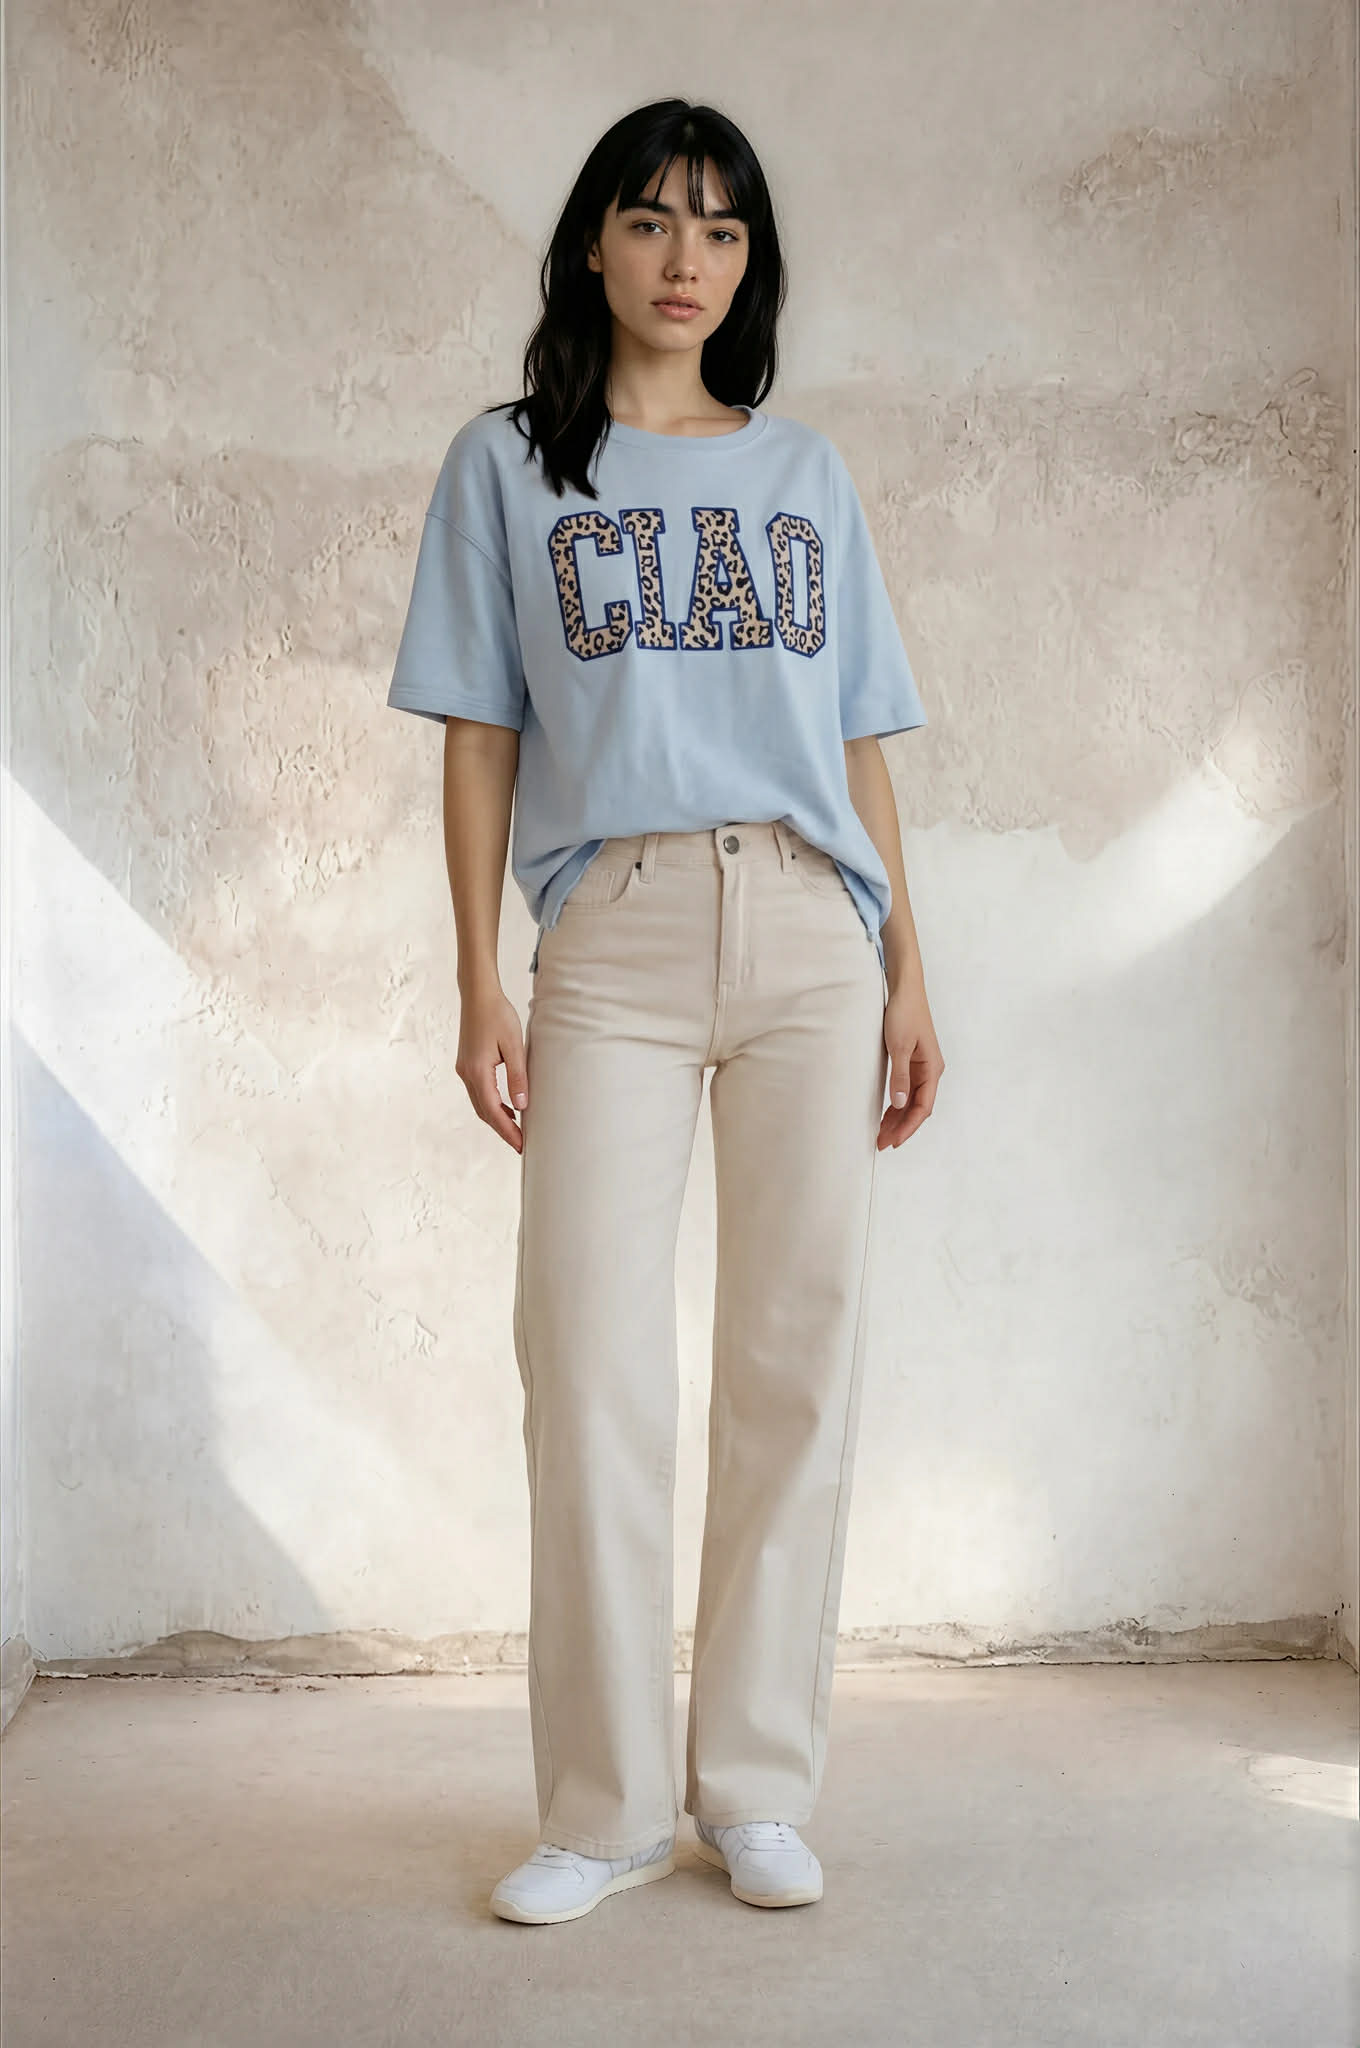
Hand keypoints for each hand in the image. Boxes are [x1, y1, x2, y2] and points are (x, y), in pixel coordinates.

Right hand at [455, 984, 529, 1153]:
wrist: (478, 994)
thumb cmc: (498, 1015)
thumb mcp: (514, 1045)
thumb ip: (518, 1076)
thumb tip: (521, 1106)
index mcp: (478, 1071)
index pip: (493, 1110)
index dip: (507, 1130)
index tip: (520, 1145)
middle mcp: (467, 1073)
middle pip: (483, 1112)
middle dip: (502, 1129)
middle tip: (520, 1144)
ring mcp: (464, 1069)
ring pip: (480, 1103)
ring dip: (496, 1117)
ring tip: (516, 1129)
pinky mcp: (467, 1064)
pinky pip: (478, 1092)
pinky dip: (491, 1104)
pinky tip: (506, 1106)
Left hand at [878, 981, 942, 1149]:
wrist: (905, 989)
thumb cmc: (904, 1013)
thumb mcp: (899, 1046)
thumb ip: (899, 1076)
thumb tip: (899, 1104)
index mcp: (932, 1068)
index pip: (923, 1107)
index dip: (908, 1126)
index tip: (893, 1141)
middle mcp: (930, 1071)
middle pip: (918, 1108)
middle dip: (901, 1127)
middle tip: (881, 1143)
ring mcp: (921, 1067)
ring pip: (911, 1101)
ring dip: (897, 1118)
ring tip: (880, 1135)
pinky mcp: (911, 1061)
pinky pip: (906, 1090)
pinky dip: (896, 1105)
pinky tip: (886, 1114)